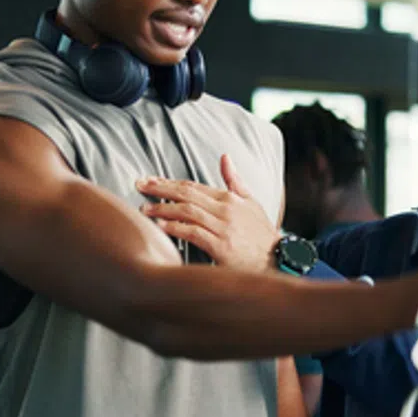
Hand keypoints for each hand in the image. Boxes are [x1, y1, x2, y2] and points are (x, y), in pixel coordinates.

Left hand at [136, 155, 278, 272]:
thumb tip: (225, 156)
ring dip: (162, 209)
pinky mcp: (221, 246)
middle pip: (186, 194)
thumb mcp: (251, 202)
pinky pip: (193, 233)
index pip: (193, 186)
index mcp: (229, 197)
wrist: (278, 260)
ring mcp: (223, 227)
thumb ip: (234, 180)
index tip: (151, 180)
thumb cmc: (261, 234)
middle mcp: (225, 209)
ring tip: (144, 209)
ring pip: (187, 211)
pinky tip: (160, 226)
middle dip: (160, 188)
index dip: (170, 182)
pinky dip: (175, 228)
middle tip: (139, 185)